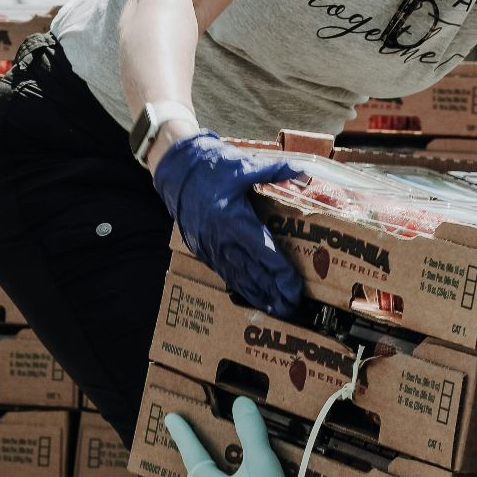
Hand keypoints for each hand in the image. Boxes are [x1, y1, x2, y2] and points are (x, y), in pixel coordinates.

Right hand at [153, 132, 304, 316]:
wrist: (174, 171)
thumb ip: (274, 171)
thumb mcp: (243, 165)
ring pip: (238, 278)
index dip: (281, 274)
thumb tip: (302, 171)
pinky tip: (253, 297)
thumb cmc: (210, 167)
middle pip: (253, 273)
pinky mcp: (203, 250)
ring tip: (277, 310)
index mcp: (234, 220)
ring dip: (259, 296)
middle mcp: (222, 239)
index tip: (295, 288)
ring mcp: (210, 247)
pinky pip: (225, 273)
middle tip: (293, 308)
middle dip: (274, 293)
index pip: (264, 253)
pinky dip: (241, 287)